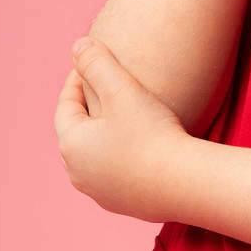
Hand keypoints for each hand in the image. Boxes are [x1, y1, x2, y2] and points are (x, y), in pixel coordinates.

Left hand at [54, 35, 188, 222]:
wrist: (184, 183)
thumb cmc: (152, 134)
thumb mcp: (122, 90)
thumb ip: (96, 63)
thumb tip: (77, 45)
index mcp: (71, 145)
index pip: (66, 105)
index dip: (78, 80)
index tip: (94, 63)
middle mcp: (78, 173)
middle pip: (77, 132)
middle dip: (88, 109)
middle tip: (105, 89)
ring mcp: (100, 193)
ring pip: (95, 156)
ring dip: (104, 136)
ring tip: (122, 118)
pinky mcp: (123, 205)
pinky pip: (115, 174)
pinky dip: (121, 157)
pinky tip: (139, 146)